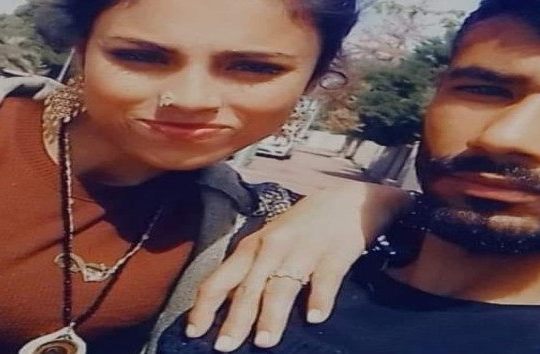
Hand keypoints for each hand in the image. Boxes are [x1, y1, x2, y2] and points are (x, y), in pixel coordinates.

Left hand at [186, 182, 411, 351]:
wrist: (345, 200)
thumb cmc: (301, 227)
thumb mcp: (267, 242)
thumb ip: (249, 272)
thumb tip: (225, 309)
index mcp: (251, 247)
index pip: (221, 279)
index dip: (204, 307)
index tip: (194, 333)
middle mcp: (272, 248)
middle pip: (249, 288)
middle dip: (236, 319)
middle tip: (225, 346)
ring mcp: (303, 251)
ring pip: (282, 286)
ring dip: (272, 315)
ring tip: (264, 341)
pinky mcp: (334, 254)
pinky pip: (324, 279)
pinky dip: (319, 299)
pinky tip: (315, 317)